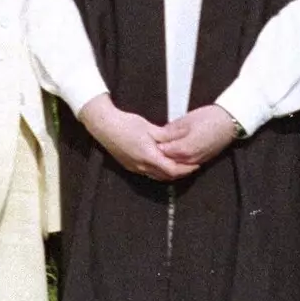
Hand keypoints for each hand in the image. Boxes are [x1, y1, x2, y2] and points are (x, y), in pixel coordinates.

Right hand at [79, 94, 197, 181]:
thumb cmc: (125, 124)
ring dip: (170, 173)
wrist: (104, 126)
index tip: (195, 165)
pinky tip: (164, 164)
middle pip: (166, 176)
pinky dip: (159, 172)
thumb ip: (166, 135)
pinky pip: (149, 173)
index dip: (186, 169)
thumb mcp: (149, 127)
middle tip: (191, 166)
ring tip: (180, 165)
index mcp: (148, 155)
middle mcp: (141, 165)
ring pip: (157, 176)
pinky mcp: (130, 166)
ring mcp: (135, 168)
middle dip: (181, 173)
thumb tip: (181, 138)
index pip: (172, 169)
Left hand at [158, 104, 238, 167]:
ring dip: (168, 159)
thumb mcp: (187, 121)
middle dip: (160, 155)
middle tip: (152, 146)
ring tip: (162, 149)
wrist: (230, 122)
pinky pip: (186, 165)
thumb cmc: (211, 118)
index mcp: (185, 148)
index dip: (155, 146)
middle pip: (169, 162)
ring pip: (177, 165)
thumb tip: (159, 135)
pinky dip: (178, 161)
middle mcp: (191, 159)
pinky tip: (174, 153)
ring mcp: (197, 161)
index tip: (149, 140)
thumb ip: (171, 131)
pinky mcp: (202, 160)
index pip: (164, 152)